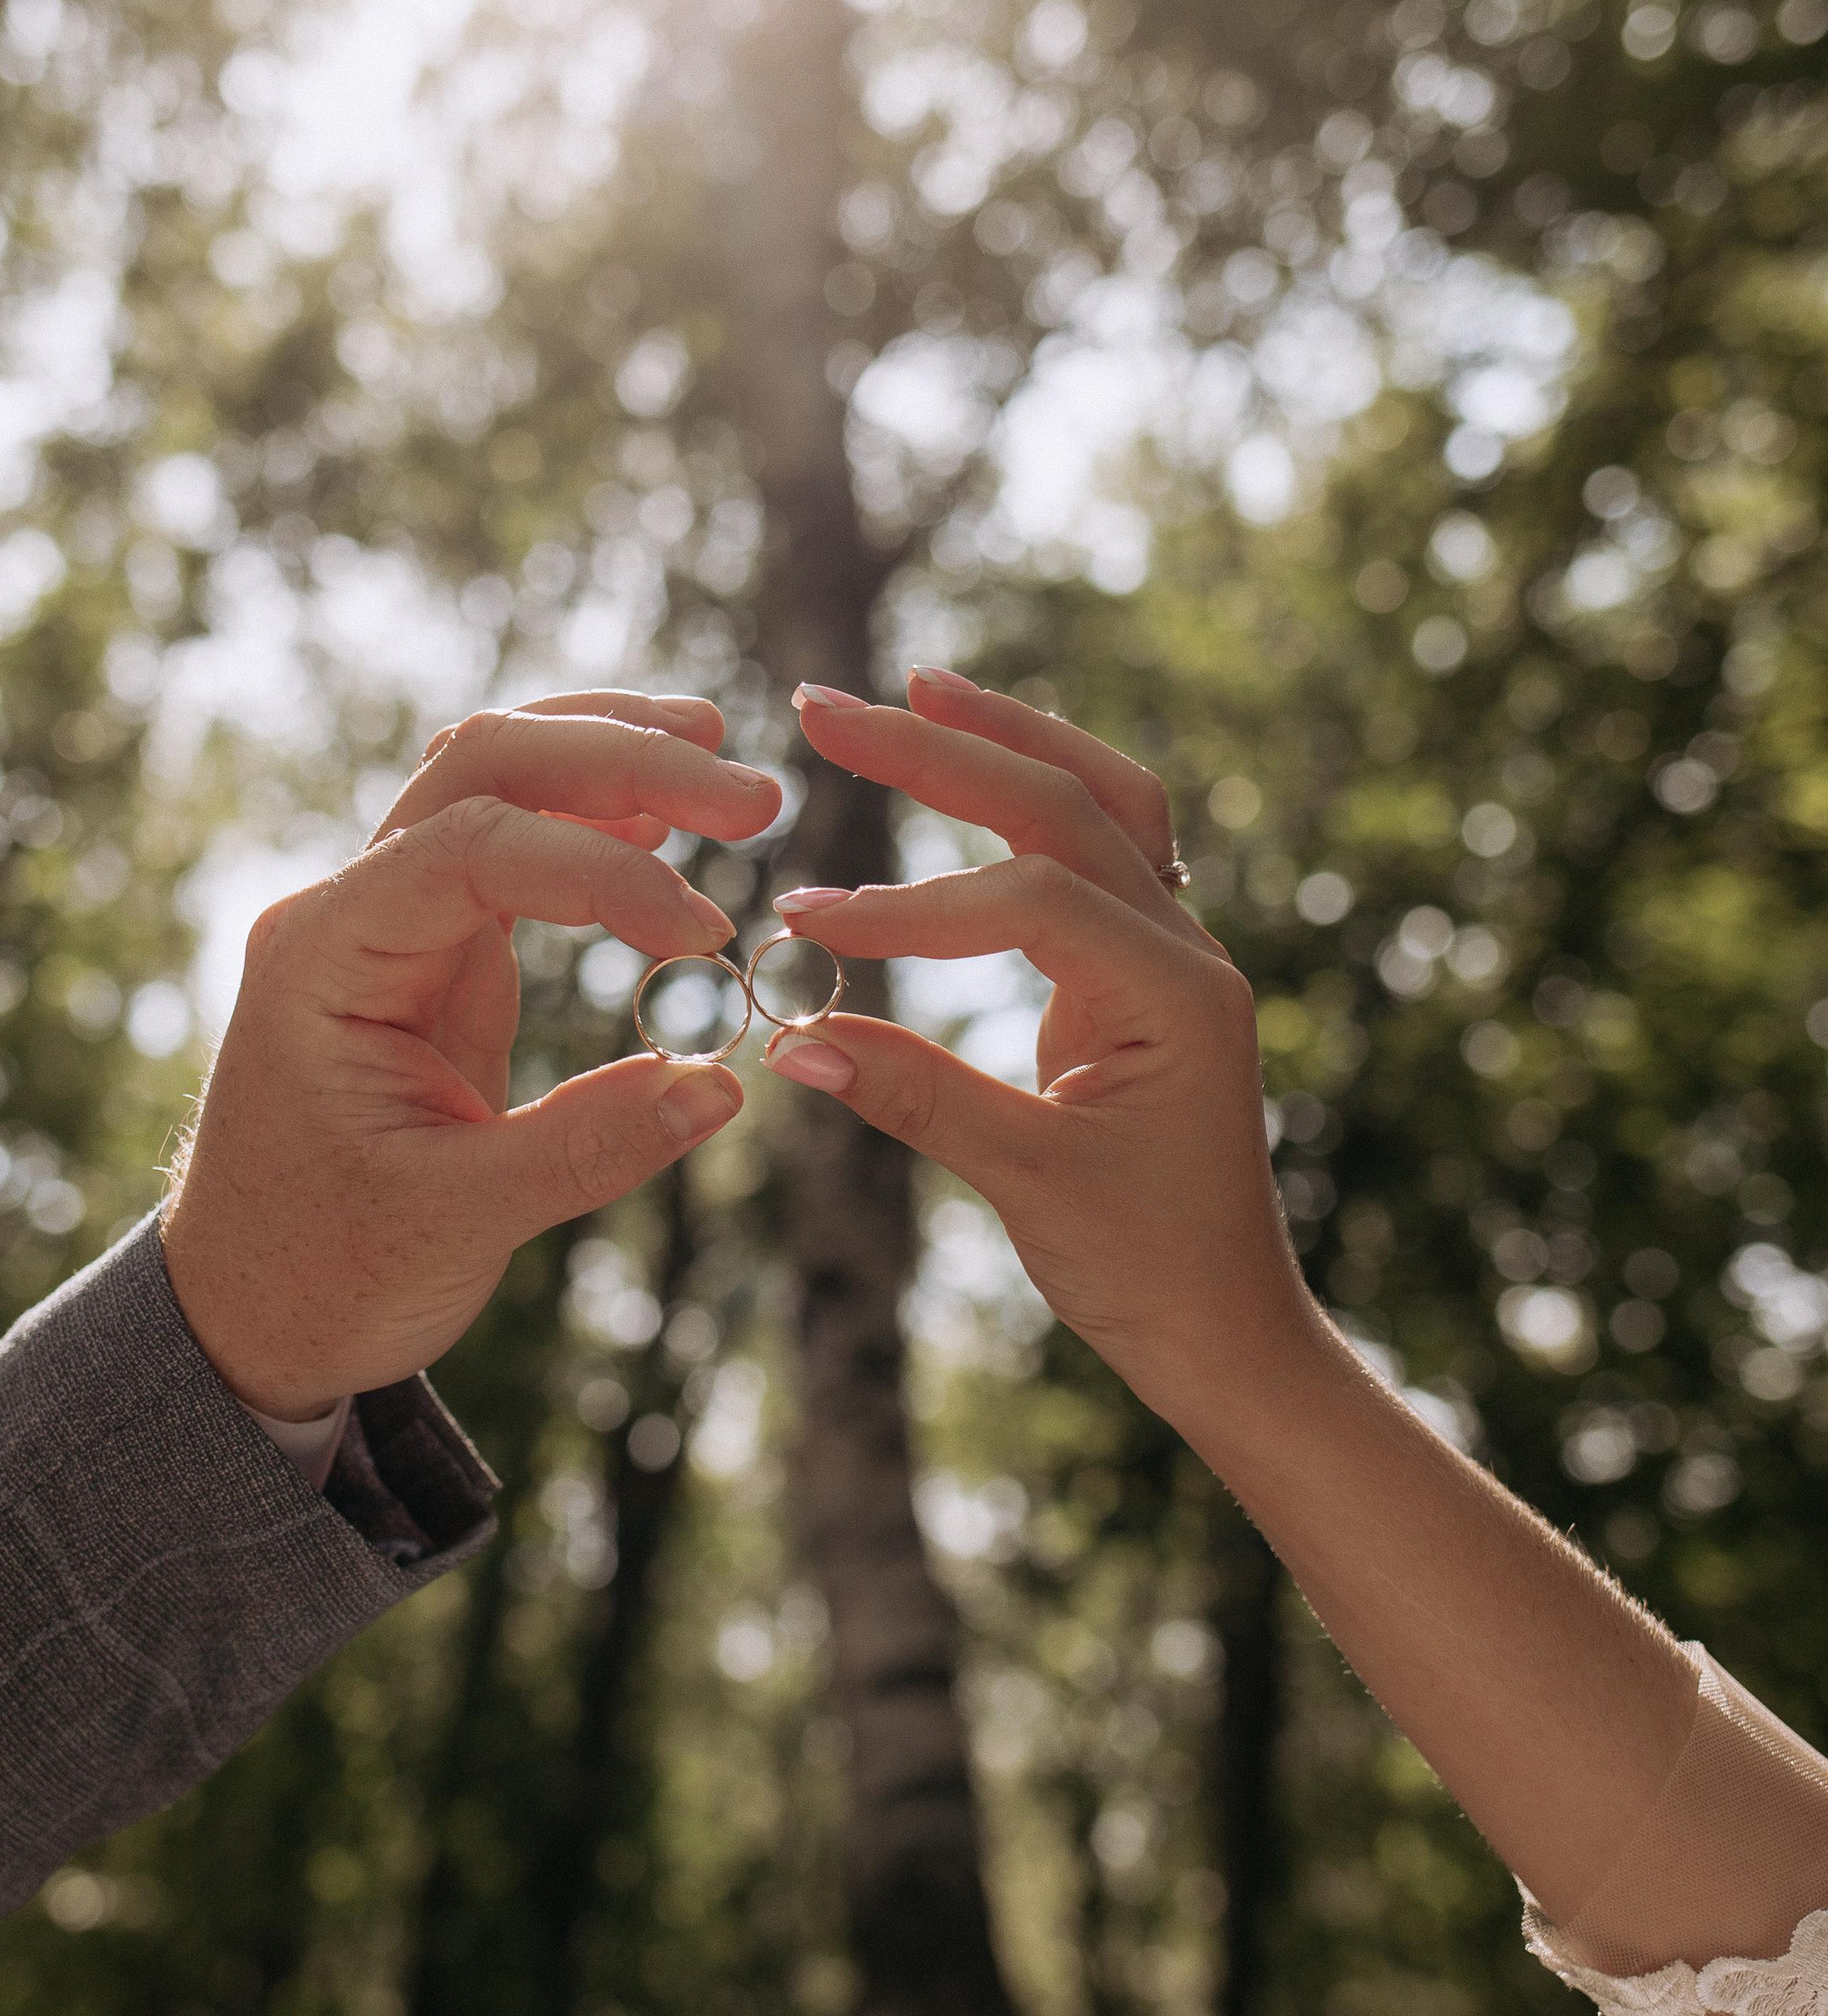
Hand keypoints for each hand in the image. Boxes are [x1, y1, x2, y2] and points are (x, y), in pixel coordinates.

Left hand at [162, 692, 780, 1418]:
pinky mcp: (432, 951)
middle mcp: (349, 911)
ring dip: (610, 758)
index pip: (474, 849)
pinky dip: (591, 819)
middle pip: (486, 766)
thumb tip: (724, 1085)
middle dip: (622, 759)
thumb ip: (588, 1147)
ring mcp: (389, 921)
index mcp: (325, 957)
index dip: (603, 873)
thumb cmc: (324, 1271)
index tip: (703, 938)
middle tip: (754, 800)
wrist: (245, 1313)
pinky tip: (664, 823)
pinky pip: (511, 845)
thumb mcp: (457, 1224)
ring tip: (722, 764)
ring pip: (498, 780)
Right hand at [762, 669, 1315, 1418]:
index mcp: (1178, 993)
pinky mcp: (1139, 975)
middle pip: (1066, 802)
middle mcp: (1186, 951)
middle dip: (945, 748)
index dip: (910, 907)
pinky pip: (1094, 852)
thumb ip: (914, 1097)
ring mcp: (1170, 955)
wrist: (1226, 1327)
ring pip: (1099, 802)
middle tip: (826, 709)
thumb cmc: (1148, 1267)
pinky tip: (972, 769)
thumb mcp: (1027, 1185)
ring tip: (916, 688)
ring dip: (1005, 740)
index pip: (1031, 899)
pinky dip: (1031, 797)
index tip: (804, 922)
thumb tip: (789, 1043)